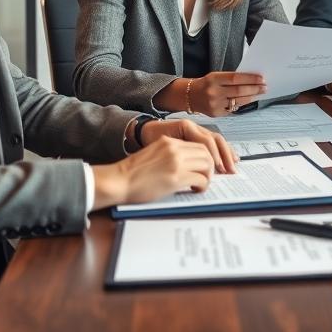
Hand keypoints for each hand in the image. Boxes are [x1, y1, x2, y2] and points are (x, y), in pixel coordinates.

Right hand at [91, 120, 236, 209]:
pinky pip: (201, 179)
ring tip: (201, 184)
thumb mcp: (154, 155)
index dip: (207, 155)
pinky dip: (202, 186)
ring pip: (207, 164)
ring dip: (208, 176)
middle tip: (208, 176)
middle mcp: (175, 148)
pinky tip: (195, 190)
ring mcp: (176, 162)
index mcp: (169, 141)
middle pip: (206, 152)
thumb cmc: (133, 173)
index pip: (199, 143)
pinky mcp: (176, 177)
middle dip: (212, 165)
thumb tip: (189, 165)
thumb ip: (171, 155)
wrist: (118, 181)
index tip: (209, 166)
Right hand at [158, 73, 265, 116]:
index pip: (235, 78)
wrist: (188, 96)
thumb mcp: (215, 76)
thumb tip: (252, 79)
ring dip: (252, 96)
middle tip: (264, 86)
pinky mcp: (216, 114)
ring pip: (238, 101)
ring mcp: (215, 104)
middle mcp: (214, 92)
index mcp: (213, 79)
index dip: (250, 78)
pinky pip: (233, 109)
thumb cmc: (205, 84)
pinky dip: (243, 103)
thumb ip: (230, 78)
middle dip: (255, 88)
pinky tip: (249, 99)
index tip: (261, 78)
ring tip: (260, 92)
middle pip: (239, 90)